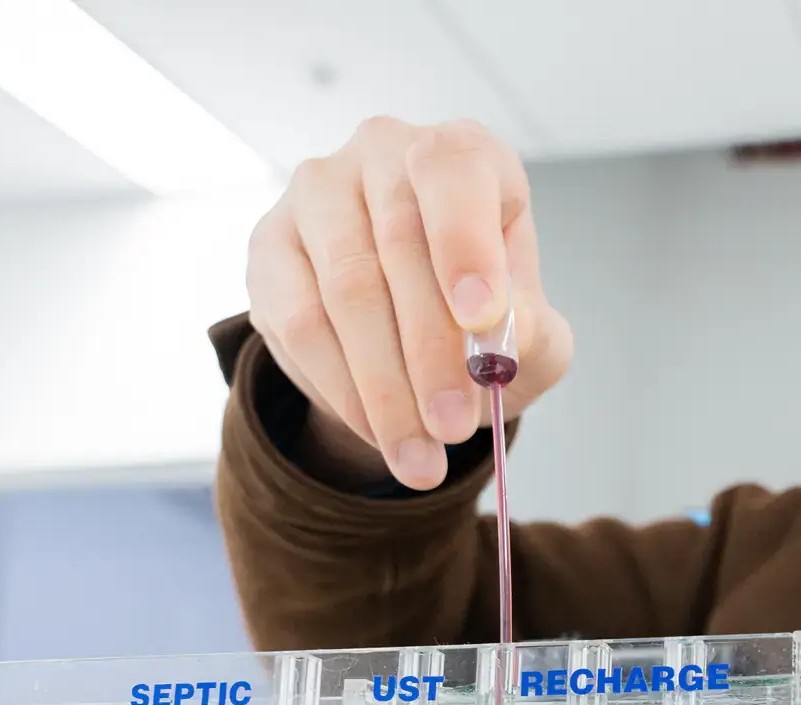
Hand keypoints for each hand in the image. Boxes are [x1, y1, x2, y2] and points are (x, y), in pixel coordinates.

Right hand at [246, 117, 572, 489]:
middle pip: (398, 244)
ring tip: (420, 457)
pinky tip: (376, 432)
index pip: (453, 170)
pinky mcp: (269, 244)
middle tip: (453, 427)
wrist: (413, 333)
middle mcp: (384, 150)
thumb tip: (501, 340)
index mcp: (464, 154)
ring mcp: (316, 192)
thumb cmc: (484, 316)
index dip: (466, 243)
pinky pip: (297, 322)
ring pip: (345, 290)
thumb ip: (530, 333)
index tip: (482, 319)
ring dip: (385, 388)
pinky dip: (342, 388)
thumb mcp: (532, 333)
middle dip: (431, 352)